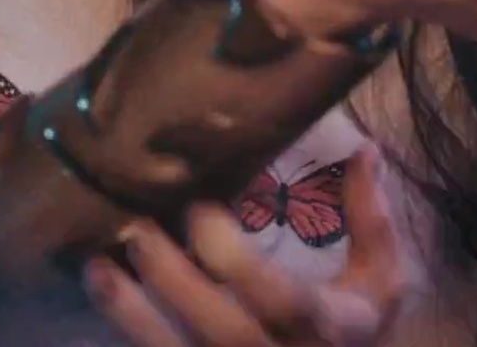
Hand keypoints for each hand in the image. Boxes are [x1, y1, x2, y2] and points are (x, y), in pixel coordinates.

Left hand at [84, 147, 408, 346]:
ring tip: (97, 268)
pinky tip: (105, 300)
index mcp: (331, 328)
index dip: (236, 259)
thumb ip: (371, 219)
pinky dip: (130, 337)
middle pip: (220, 329)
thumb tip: (364, 148)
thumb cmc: (356, 332)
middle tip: (137, 228)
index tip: (201, 209)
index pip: (284, 301)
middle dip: (172, 279)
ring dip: (131, 315)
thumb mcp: (380, 281)